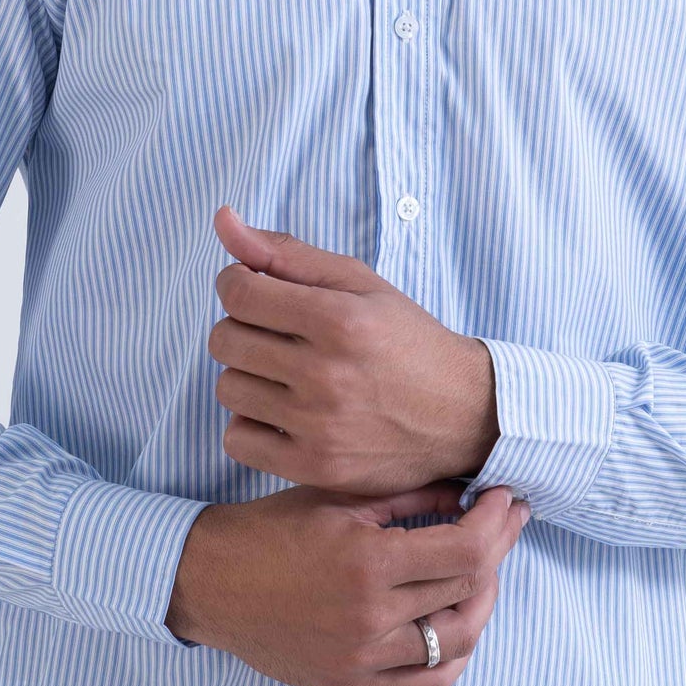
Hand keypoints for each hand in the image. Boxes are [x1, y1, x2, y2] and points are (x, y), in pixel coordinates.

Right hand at [164, 480, 530, 685]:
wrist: (209, 582)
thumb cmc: (269, 531)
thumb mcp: (337, 498)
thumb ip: (407, 496)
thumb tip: (466, 494)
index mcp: (368, 563)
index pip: (465, 550)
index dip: (497, 523)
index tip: (506, 500)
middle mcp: (371, 617)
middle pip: (468, 591)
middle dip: (498, 551)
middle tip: (503, 524)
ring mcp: (363, 658)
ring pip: (458, 641)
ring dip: (482, 603)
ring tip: (482, 572)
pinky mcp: (351, 683)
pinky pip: (427, 684)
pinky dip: (454, 656)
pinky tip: (457, 624)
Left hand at [207, 206, 498, 495]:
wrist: (462, 414)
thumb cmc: (405, 340)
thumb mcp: (357, 283)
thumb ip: (286, 253)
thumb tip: (222, 218)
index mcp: (339, 318)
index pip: (238, 293)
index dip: (235, 284)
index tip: (255, 291)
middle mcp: (327, 373)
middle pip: (225, 341)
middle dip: (242, 329)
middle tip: (276, 334)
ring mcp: (320, 425)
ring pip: (228, 390)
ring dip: (248, 377)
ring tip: (284, 374)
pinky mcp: (316, 467)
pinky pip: (236, 441)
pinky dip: (251, 426)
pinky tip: (282, 414)